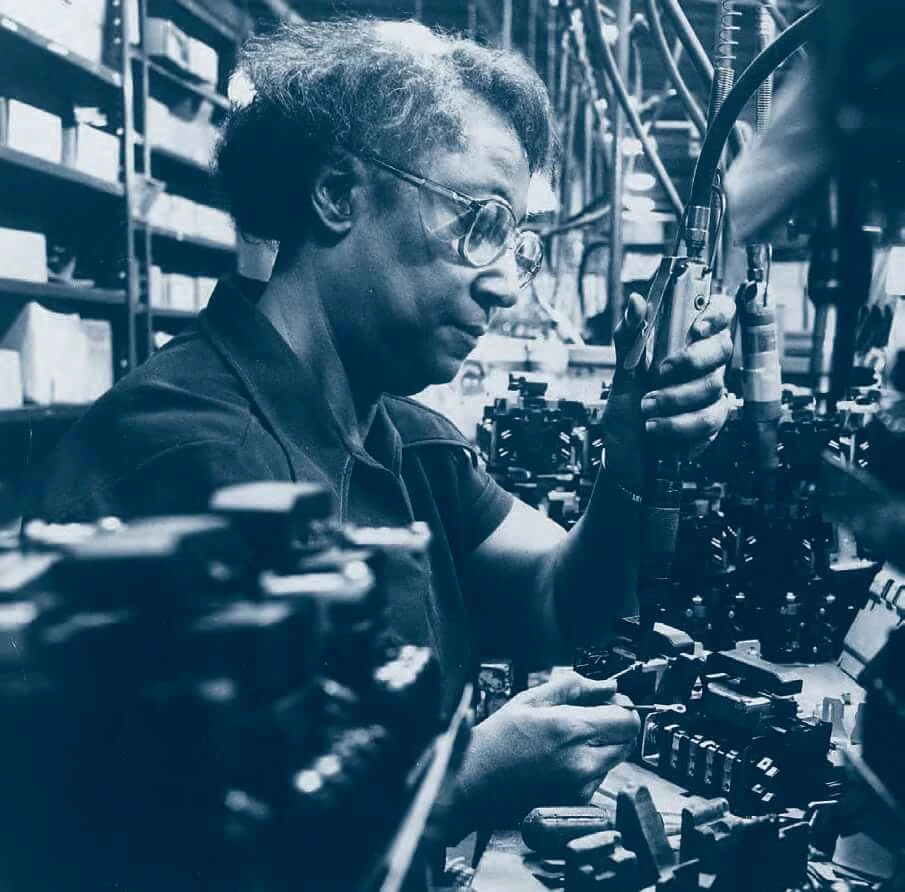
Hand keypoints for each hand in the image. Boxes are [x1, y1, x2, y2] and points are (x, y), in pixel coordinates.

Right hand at [447, 672, 639, 835]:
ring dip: (604, 743)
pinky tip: (563, 756)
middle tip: (592, 715)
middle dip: (616, 724)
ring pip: (616, 758)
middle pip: (628, 739)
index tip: (609, 700)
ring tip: (571, 737)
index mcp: (570, 730)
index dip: (622, 705)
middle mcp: (582, 762)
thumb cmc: (496, 741)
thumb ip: (573, 687)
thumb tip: (605, 685)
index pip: (627, 719)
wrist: (476, 782)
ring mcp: (581, 786)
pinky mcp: (577, 800)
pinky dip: (590, 763)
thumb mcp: (530, 699)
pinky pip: (599, 776)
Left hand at [603, 292, 734, 489]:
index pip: (718, 314)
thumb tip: (636, 302)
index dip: (716, 315)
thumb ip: (629, 337)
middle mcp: (704, 366)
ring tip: (646, 407)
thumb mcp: (622, 373)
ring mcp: (710, 394)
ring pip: (712, 385)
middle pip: (722, 349)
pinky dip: (678, 424)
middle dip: (691, 360)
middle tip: (660, 372)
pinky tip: (655, 427)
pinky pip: (708, 418)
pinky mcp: (712, 423)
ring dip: (674, 398)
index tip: (696, 327)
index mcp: (685, 344)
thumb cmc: (627, 411)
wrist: (625, 456)